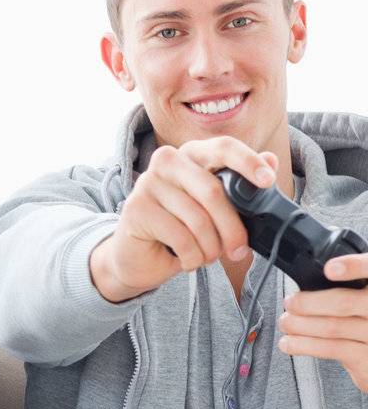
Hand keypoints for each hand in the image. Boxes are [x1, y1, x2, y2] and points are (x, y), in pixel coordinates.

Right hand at [91, 138, 277, 301]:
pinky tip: (189, 260)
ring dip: (211, 248)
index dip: (248, 162)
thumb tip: (271, 160)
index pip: (223, 148)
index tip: (268, 181)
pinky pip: (180, 237)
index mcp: (192, 154)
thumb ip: (241, 186)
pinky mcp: (136, 208)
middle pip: (213, 192)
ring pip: (197, 220)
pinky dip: (192, 257)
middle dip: (232, 228)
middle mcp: (167, 161)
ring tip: (208, 257)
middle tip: (240, 251)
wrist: (138, 256)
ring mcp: (148, 183)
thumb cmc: (182, 227)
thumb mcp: (217, 208)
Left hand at [279, 253, 367, 391]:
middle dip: (306, 303)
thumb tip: (307, 285)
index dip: (354, 267)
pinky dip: (304, 345)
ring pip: (332, 327)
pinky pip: (332, 349)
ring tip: (285, 322)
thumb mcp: (359, 295)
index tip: (329, 269)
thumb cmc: (363, 318)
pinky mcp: (367, 358)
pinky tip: (289, 343)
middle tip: (290, 303)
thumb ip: (347, 284)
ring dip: (299, 325)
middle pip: (342, 303)